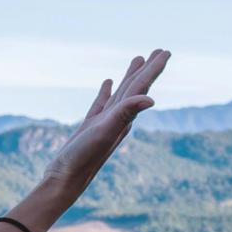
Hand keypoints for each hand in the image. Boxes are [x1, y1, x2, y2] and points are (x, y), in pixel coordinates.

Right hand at [37, 49, 169, 202]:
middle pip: (136, 87)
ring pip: (121, 93)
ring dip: (130, 76)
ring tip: (137, 60)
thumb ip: (124, 114)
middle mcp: (118, 119)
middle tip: (161, 51)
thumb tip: (151, 99)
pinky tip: (108, 83)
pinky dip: (107, 91)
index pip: (141, 87)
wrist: (65, 180)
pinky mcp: (90, 127)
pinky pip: (102, 103)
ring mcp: (104, 122)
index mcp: (123, 117)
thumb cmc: (84, 158)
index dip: (153, 68)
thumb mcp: (103, 133)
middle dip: (148, 69)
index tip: (166, 51)